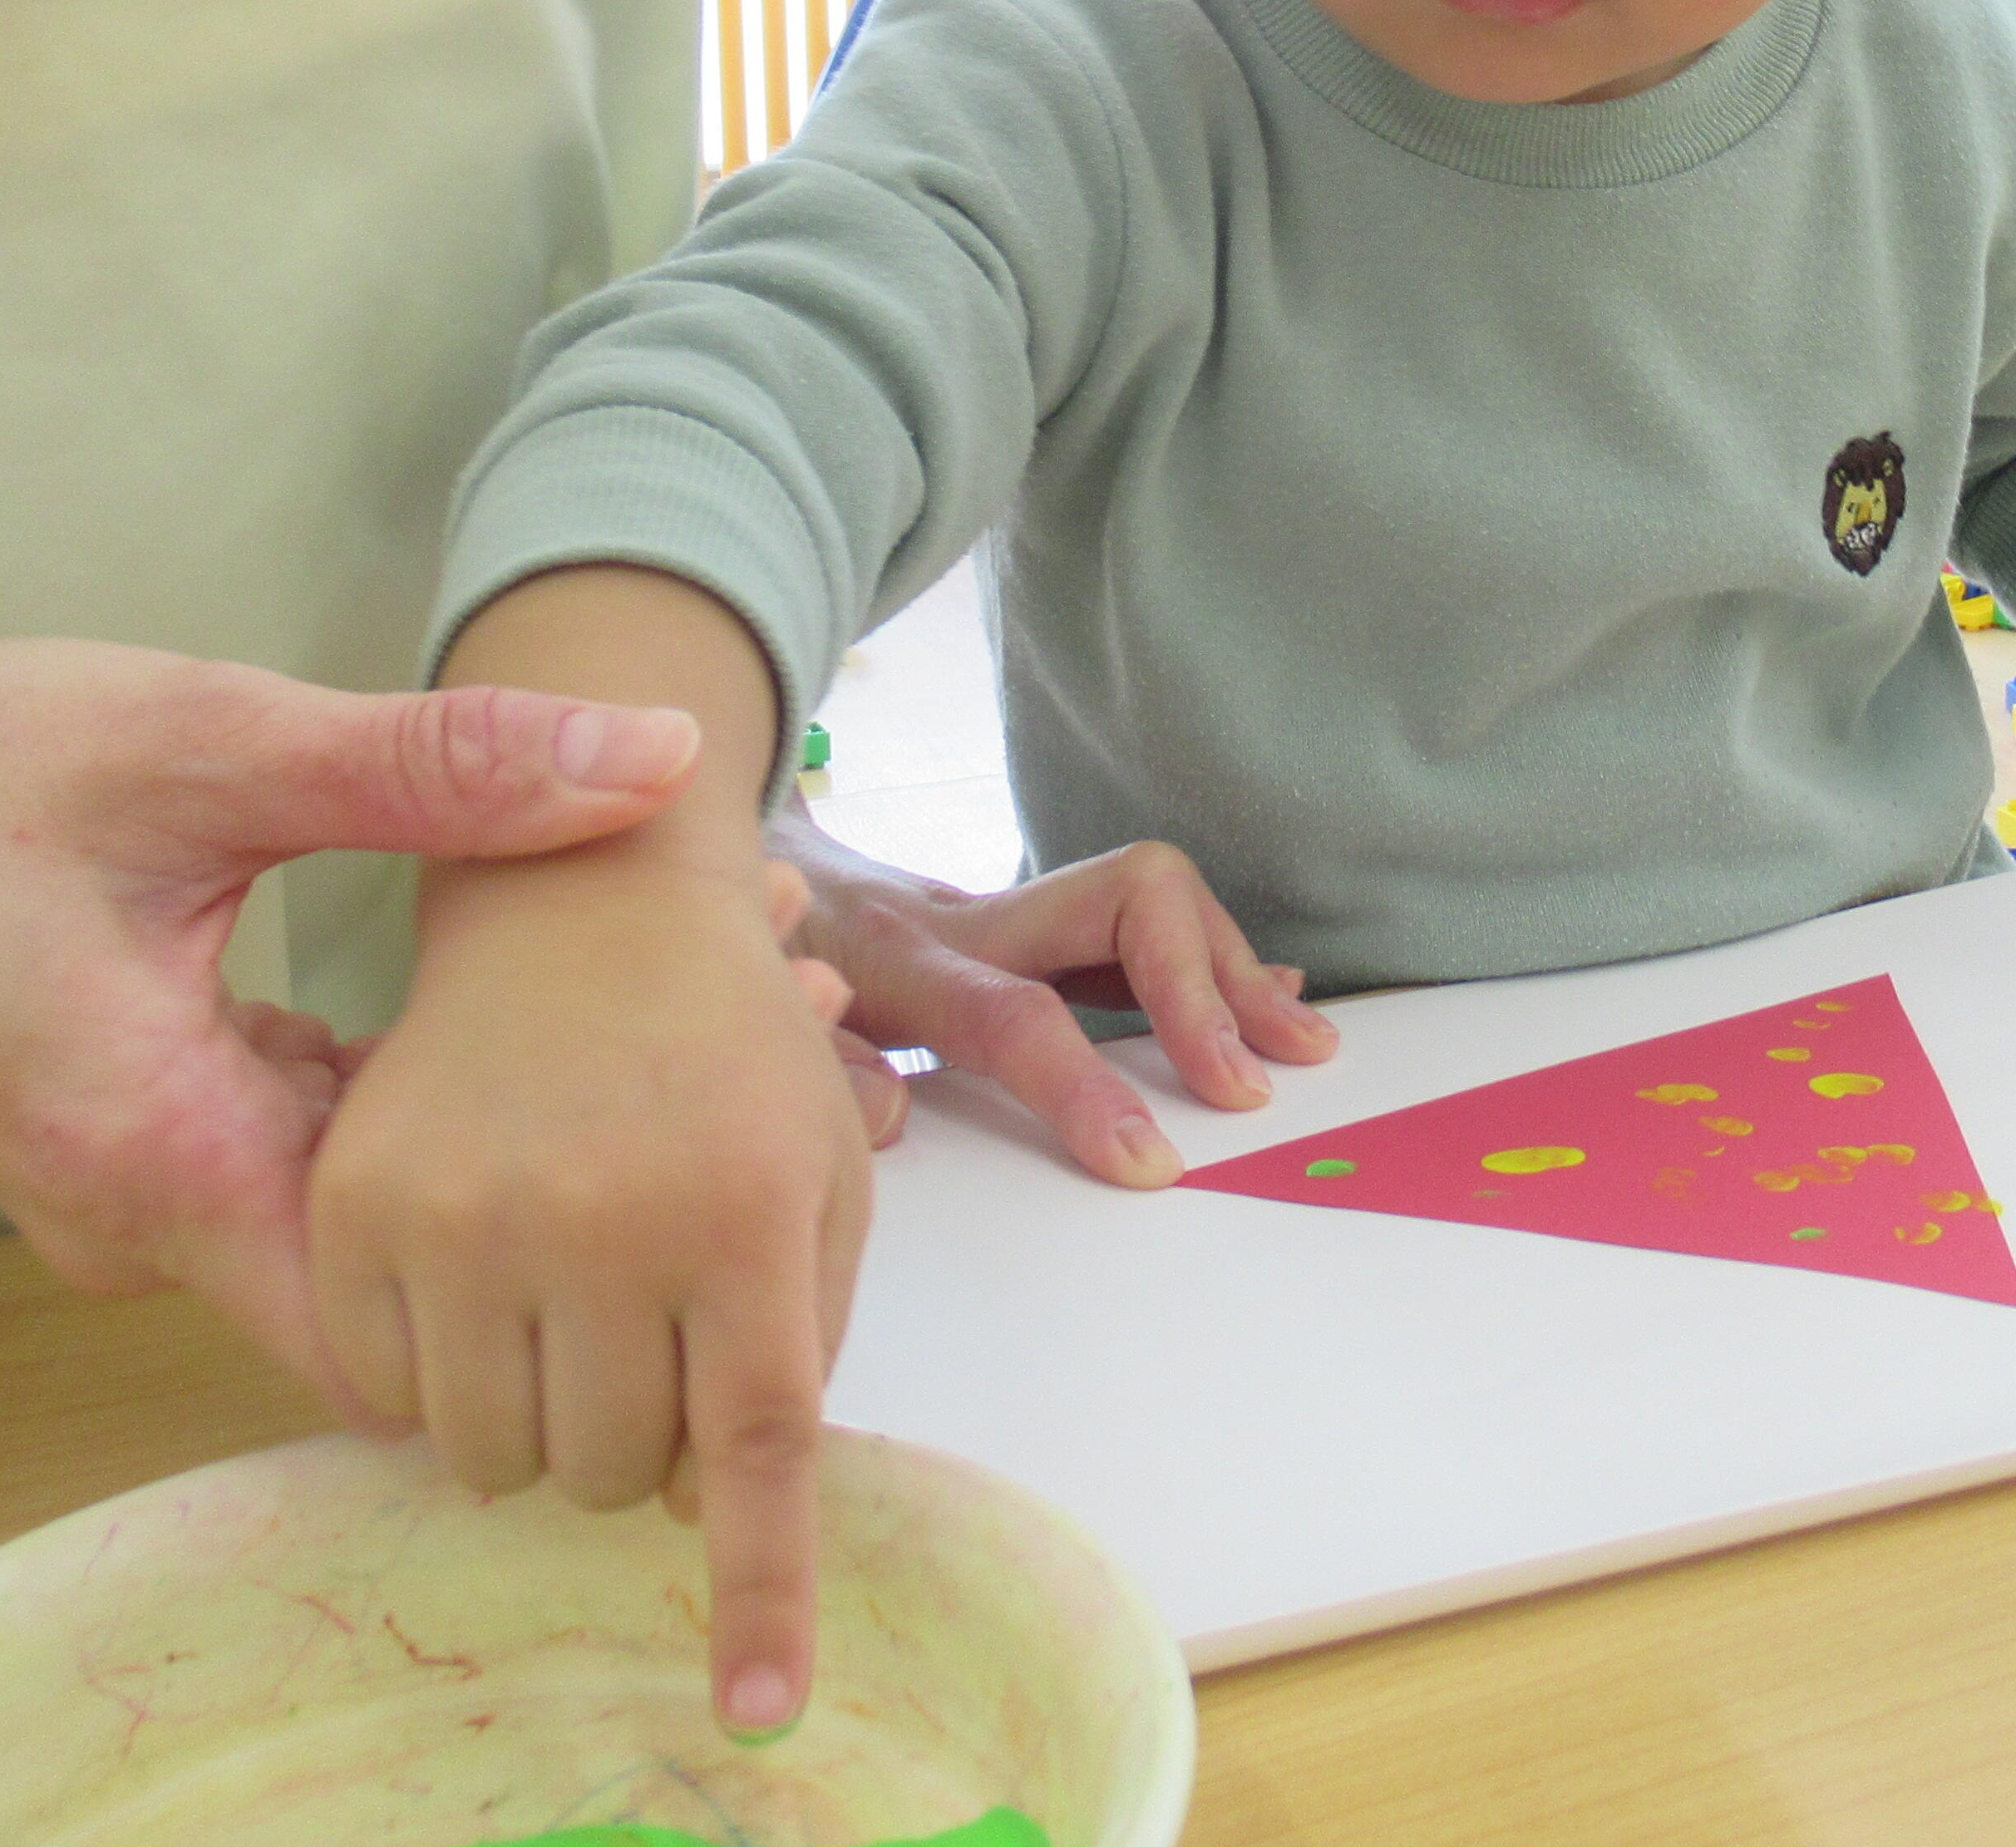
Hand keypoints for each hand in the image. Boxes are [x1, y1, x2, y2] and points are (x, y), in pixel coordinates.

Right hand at [0, 643, 701, 1395]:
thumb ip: (433, 765)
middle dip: (585, 1179)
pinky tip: (535, 996)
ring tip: (702, 980)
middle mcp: (150, 1222)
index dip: (575, 1268)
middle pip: (413, 1276)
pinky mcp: (146, 1147)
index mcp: (164, 1155)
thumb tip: (654, 754)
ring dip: (514, 1126)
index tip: (724, 1132)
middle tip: (770, 1020)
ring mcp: (143, 1196)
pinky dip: (423, 1098)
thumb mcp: (207, 741)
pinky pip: (312, 1159)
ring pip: (374, 1217)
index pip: (409, 1332)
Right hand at [306, 837, 876, 1740]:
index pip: (753, 1449)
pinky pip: (383, 1399)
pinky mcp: (358, 1203)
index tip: (757, 1711)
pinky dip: (432, 1378)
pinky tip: (471, 1277)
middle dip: (638, 1440)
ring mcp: (467, 1214)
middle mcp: (604, 1219)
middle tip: (644, 1330)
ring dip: (536, 1423)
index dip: (758, 1592)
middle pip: (615, 1470)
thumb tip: (723, 1502)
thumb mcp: (820, 1166)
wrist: (578, 904)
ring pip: (493, 1459)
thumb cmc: (726, 1050)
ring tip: (563, 1306)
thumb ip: (799, 1335)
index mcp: (744, 1211)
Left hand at [772, 800, 1335, 1184]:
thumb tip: (891, 1115)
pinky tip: (1271, 994)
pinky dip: (1215, 959)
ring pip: (1150, 899)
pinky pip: (1143, 924)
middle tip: (1256, 1081)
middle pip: (1124, 903)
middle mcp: (973, 919)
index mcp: (904, 960)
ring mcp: (1011, 909)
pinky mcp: (1033, 918)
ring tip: (1301, 1041)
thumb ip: (808, 1068)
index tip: (1153, 1164)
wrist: (715, 851)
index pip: (1018, 1013)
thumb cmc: (742, 955)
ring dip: (1235, 970)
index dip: (1090, 1086)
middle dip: (1206, 986)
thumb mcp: (747, 1021)